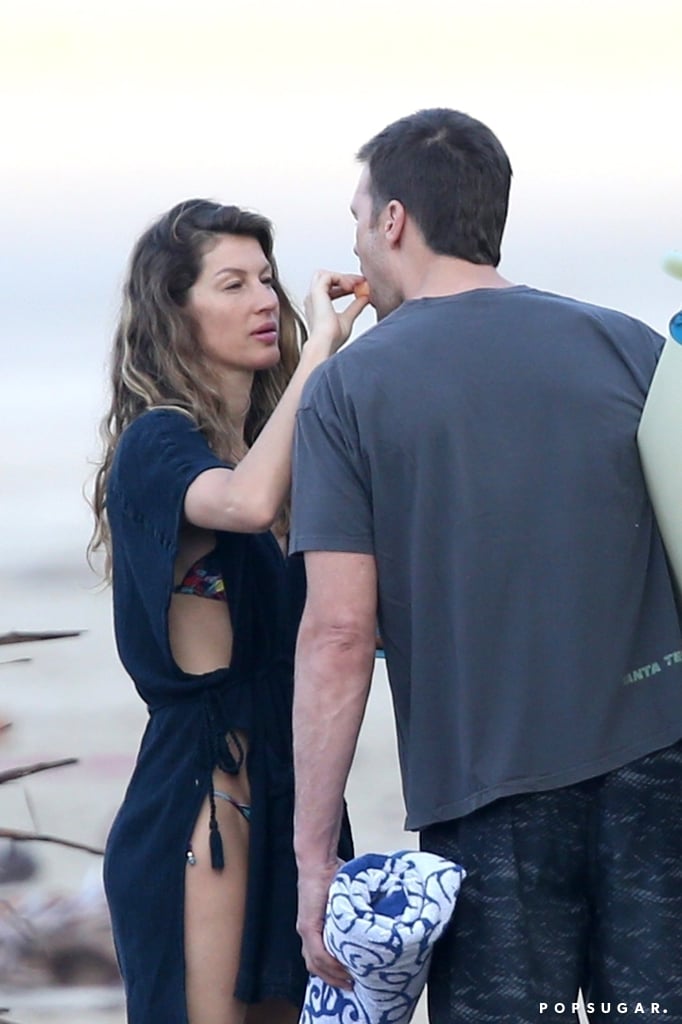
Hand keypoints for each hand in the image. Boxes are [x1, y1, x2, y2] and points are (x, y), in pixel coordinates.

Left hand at [296, 859, 352, 988]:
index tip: (347, 979)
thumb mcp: (343, 899)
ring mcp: (306, 929)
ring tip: (350, 981)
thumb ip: (351, 911)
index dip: (330, 972)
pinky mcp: (308, 925)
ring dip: (333, 975)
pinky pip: (319, 953)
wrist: (319, 861)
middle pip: (315, 966)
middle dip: (332, 979)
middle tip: (351, 986)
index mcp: (313, 926)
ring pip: (316, 964)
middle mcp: (307, 931)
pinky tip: (343, 969)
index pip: (318, 958)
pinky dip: (330, 964)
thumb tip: (372, 917)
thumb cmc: (332, 874)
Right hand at [304, 270, 369, 355]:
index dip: (346, 286)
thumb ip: (355, 307)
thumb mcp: (348, 318)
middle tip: (360, 282)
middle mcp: (313, 300)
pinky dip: (341, 278)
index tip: (360, 287)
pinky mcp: (316, 291)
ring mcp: (313, 295)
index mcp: (318, 307)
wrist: (326, 343)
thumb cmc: (332, 338)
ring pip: (325, 274)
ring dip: (341, 277)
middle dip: (344, 278)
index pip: (330, 289)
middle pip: (326, 278)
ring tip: (354, 284)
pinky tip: (350, 286)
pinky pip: (328, 275)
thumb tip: (365, 298)